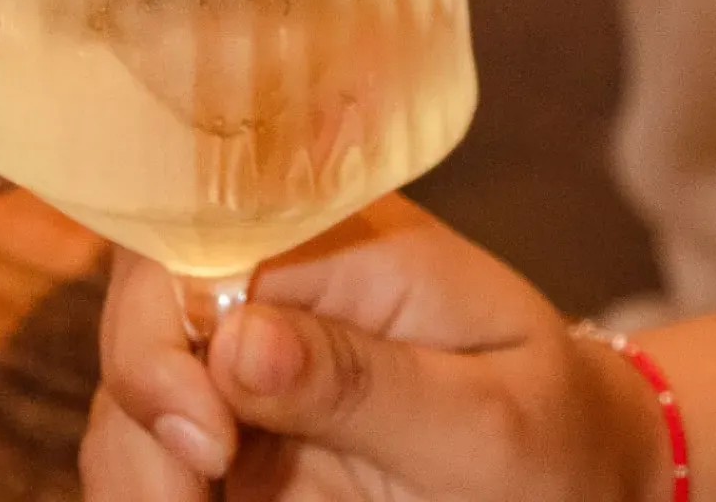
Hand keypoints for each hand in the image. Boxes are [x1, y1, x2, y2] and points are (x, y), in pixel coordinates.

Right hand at [81, 196, 671, 501]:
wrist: (587, 480)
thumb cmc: (558, 437)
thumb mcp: (492, 419)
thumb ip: (369, 379)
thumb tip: (237, 339)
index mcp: (333, 239)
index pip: (194, 239)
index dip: (162, 332)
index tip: (205, 437)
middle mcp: (268, 284)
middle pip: (139, 313)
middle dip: (141, 410)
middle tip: (194, 495)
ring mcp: (241, 359)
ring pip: (129, 392)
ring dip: (137, 466)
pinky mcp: (229, 429)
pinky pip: (148, 451)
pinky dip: (149, 488)